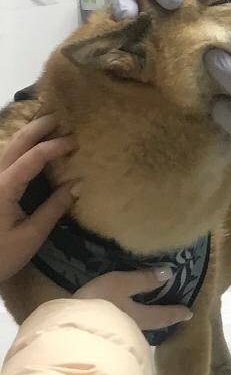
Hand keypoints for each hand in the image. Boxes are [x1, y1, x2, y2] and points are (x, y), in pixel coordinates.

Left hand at [0, 116, 77, 283]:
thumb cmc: (0, 257)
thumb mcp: (31, 236)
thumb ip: (54, 208)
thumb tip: (78, 185)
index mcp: (4, 188)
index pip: (33, 158)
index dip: (55, 146)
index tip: (75, 142)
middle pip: (15, 144)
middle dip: (37, 128)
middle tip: (58, 118)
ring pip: (5, 148)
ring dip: (25, 134)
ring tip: (44, 126)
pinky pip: (1, 159)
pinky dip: (15, 148)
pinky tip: (25, 149)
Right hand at [75, 266, 192, 332]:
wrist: (69, 328)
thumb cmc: (99, 302)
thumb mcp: (121, 284)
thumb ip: (143, 280)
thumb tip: (170, 274)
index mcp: (141, 317)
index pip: (164, 315)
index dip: (176, 313)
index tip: (190, 313)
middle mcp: (133, 330)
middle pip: (152, 326)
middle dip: (162, 321)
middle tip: (173, 316)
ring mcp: (118, 336)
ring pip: (138, 329)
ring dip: (146, 323)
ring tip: (149, 316)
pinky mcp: (103, 338)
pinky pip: (123, 330)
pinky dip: (130, 324)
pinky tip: (125, 322)